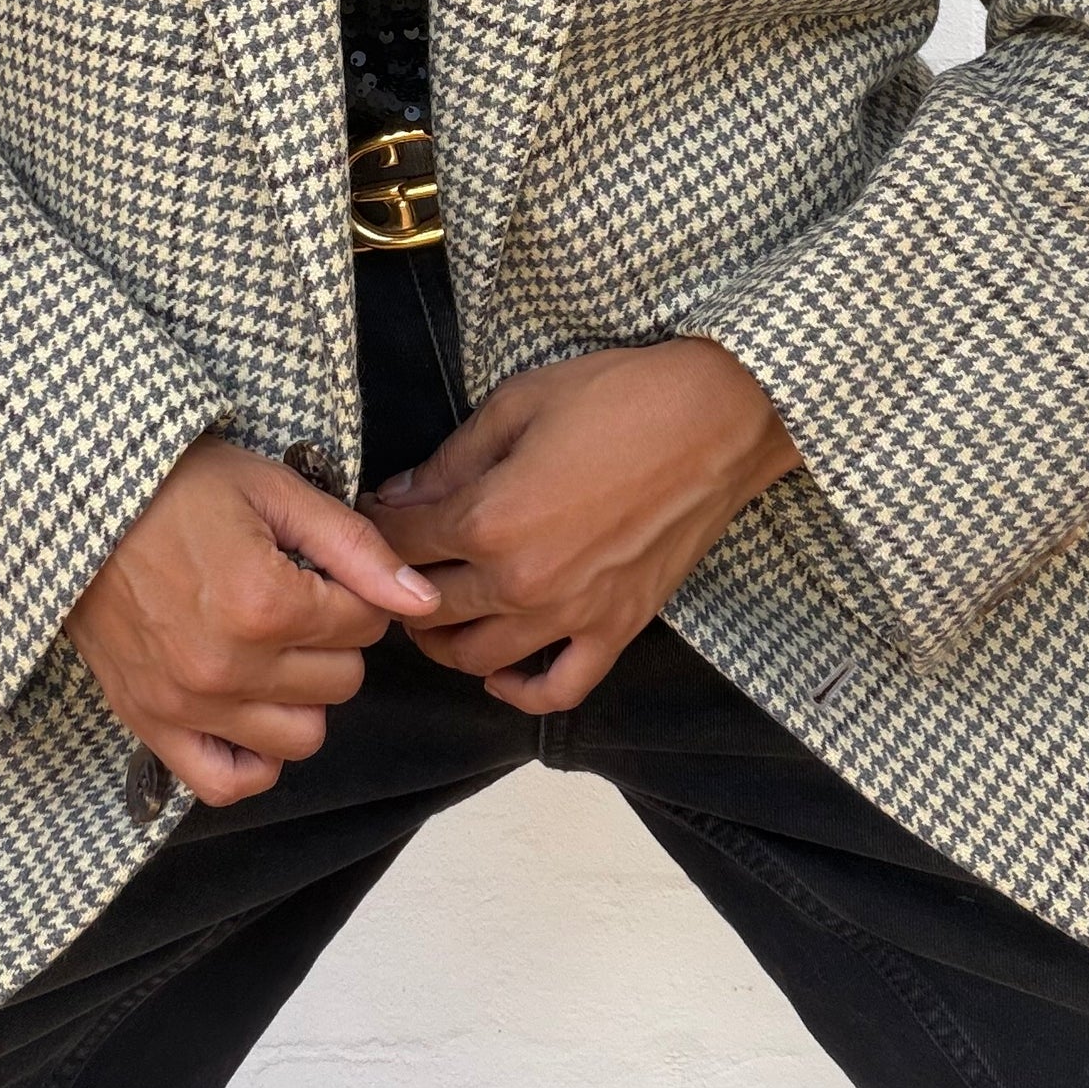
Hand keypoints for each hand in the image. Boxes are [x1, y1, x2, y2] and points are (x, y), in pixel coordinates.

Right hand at [65, 433, 440, 805]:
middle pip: (342, 681)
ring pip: (301, 737)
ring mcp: (189, 706)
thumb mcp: (275, 492)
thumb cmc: (179, 488)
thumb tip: (422, 598)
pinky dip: (253, 757)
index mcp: (265, 604)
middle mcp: (229, 668)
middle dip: (336, 638)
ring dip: (304, 695)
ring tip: (274, 648)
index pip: (366, 623)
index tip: (322, 568)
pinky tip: (253, 710)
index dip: (357, 590)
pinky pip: (227, 781)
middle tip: (297, 598)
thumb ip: (356, 548)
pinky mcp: (153, 726)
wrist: (81, 507)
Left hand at [356, 338, 800, 713]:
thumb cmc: (618, 397)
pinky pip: (557, 689)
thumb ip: (450, 460)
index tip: (372, 514)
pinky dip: (518, 690)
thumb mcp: (517, 404)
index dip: (374, 527)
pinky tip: (499, 671)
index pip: (398, 543)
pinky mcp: (617, 629)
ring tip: (436, 609)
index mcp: (488, 519)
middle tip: (393, 563)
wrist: (716, 418)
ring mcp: (571, 614)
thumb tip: (398, 496)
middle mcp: (521, 582)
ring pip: (475, 659)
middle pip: (426, 608)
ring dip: (442, 640)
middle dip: (396, 585)